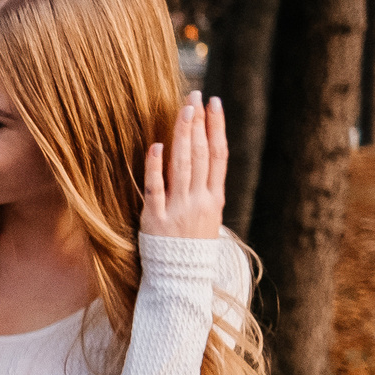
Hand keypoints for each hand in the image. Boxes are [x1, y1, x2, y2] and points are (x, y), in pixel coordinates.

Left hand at [140, 93, 227, 240]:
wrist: (180, 279)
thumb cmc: (191, 245)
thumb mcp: (208, 216)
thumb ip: (205, 188)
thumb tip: (201, 156)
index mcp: (215, 198)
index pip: (219, 155)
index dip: (217, 127)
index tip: (214, 102)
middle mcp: (200, 200)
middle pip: (200, 154)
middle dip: (198, 122)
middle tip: (194, 95)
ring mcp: (178, 209)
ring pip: (182, 165)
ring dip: (182, 135)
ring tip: (182, 110)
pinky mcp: (155, 219)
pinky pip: (156, 188)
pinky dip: (156, 166)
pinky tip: (157, 145)